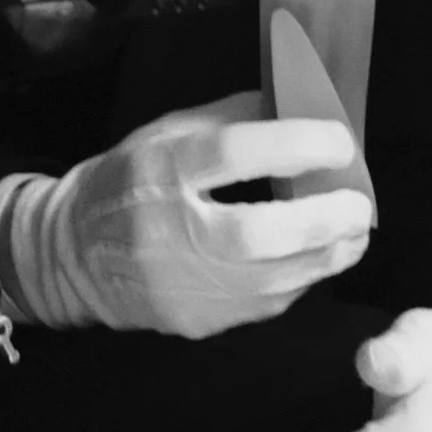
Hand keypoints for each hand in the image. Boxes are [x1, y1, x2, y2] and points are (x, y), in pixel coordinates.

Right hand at [0, 91, 373, 338]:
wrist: (72, 255)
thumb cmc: (127, 180)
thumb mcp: (167, 131)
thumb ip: (232, 120)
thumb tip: (301, 108)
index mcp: (160, 168)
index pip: (232, 154)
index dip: (294, 144)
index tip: (340, 141)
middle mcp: (168, 231)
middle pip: (257, 234)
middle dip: (321, 220)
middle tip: (359, 204)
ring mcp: (181, 286)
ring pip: (269, 282)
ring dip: (325, 257)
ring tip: (354, 233)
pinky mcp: (195, 323)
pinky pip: (263, 305)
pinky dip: (299, 280)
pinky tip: (316, 258)